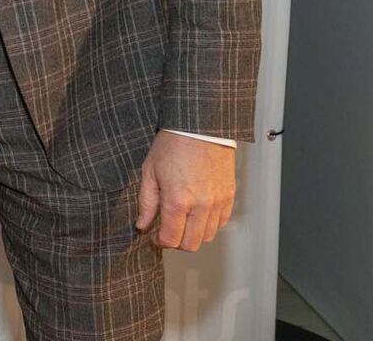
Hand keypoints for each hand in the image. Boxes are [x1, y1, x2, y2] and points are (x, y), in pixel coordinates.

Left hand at [135, 131, 235, 250]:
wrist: (199, 128)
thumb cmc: (173, 145)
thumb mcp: (149, 171)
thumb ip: (146, 202)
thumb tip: (142, 225)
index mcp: (178, 200)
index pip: (171, 239)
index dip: (160, 242)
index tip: (154, 236)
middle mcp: (201, 205)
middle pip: (191, 244)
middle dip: (176, 242)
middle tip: (167, 231)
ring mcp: (218, 202)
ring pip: (208, 237)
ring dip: (193, 234)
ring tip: (182, 220)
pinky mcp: (229, 197)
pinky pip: (221, 223)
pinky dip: (209, 224)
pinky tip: (197, 213)